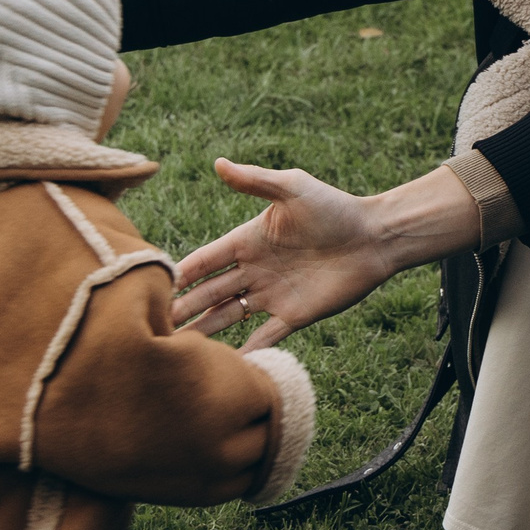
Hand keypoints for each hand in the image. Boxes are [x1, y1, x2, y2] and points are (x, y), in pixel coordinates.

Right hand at [172, 161, 424, 349]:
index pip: (205, 260)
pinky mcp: (294, 316)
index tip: (153, 286)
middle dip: (184, 307)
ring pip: (228, 316)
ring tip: (178, 348)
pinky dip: (246, 351)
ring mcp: (272, 295)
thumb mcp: (292, 188)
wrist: (375, 237)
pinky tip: (225, 367)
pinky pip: (264, 337)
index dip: (182, 272)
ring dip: (205, 330)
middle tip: (155, 326)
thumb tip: (218, 163)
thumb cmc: (334, 207)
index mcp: (248, 240)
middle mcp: (254, 270)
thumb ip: (255, 182)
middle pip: (210, 292)